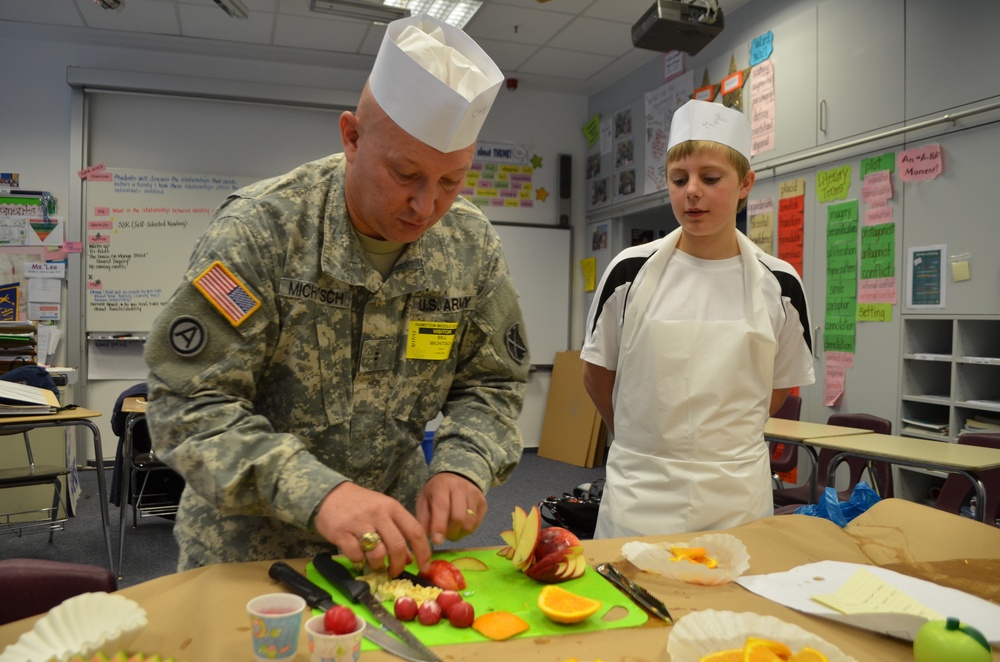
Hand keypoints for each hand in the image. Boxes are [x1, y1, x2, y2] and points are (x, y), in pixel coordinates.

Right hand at [314, 482, 431, 577]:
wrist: (330, 494)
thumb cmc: (361, 505)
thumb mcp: (384, 513)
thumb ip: (398, 533)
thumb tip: (410, 558)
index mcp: (392, 508)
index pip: (415, 531)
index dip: (423, 552)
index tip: (424, 567)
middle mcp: (378, 514)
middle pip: (397, 545)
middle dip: (398, 565)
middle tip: (394, 572)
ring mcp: (359, 522)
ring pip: (377, 552)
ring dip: (378, 564)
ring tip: (374, 564)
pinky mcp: (341, 532)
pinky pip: (356, 554)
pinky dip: (359, 560)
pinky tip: (357, 556)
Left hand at [416, 472, 485, 546]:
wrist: (456, 477)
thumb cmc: (436, 492)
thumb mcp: (424, 500)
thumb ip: (423, 518)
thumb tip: (426, 536)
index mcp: (442, 486)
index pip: (442, 507)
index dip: (439, 526)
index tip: (437, 541)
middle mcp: (460, 487)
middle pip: (458, 517)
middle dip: (450, 533)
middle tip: (444, 536)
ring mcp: (474, 494)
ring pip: (469, 523)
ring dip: (459, 533)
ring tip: (452, 531)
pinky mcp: (482, 501)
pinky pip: (477, 523)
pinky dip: (467, 530)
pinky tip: (460, 526)